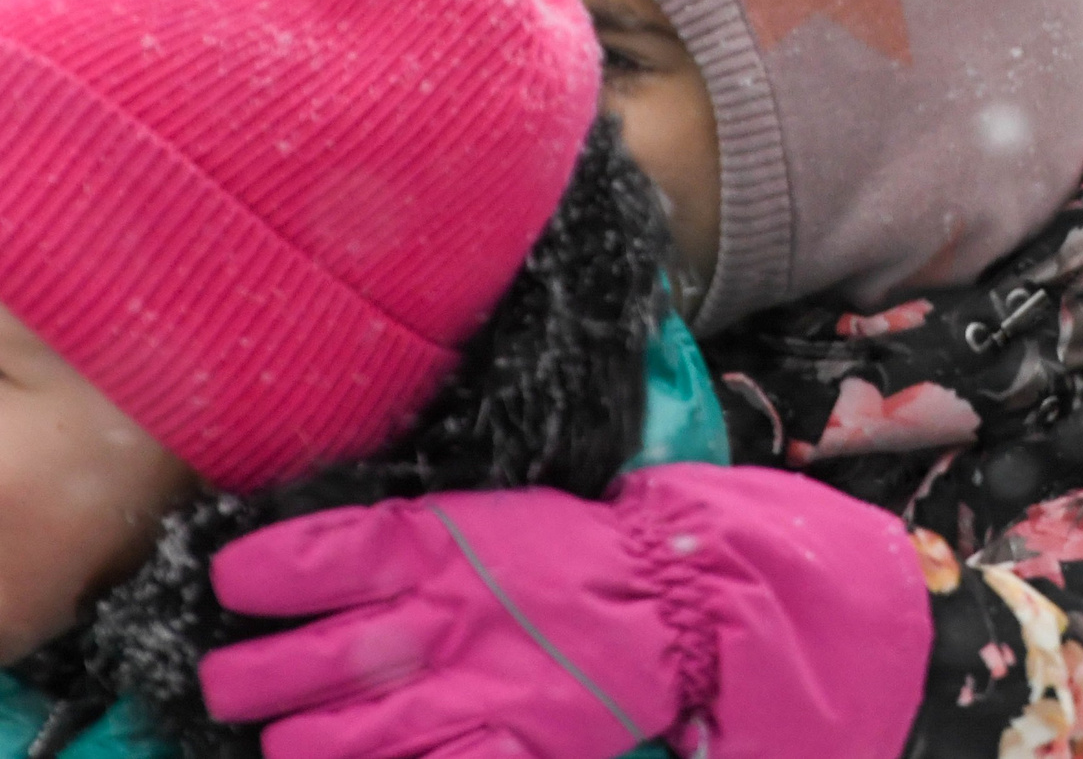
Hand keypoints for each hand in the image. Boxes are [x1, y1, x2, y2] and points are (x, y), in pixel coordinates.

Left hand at [198, 464, 930, 758]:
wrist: (677, 600)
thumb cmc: (576, 553)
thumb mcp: (490, 516)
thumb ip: (404, 542)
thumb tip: (312, 561)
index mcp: (428, 544)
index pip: (295, 560)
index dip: (246, 578)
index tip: (235, 587)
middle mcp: (430, 619)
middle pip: (283, 664)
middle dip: (240, 681)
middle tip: (236, 683)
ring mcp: (459, 693)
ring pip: (319, 741)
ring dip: (297, 741)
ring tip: (300, 734)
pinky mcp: (498, 749)